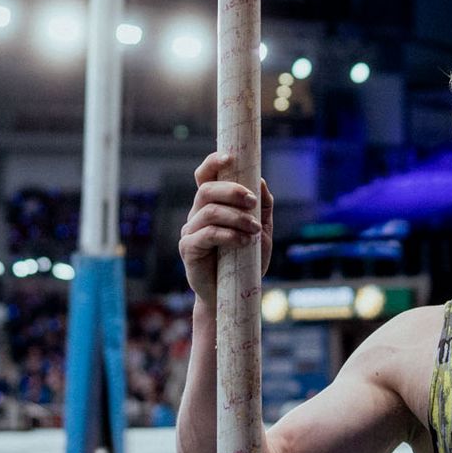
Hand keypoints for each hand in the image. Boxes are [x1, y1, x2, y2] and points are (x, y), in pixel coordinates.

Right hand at [178, 151, 272, 299]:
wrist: (233, 295)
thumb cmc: (245, 261)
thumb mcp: (262, 231)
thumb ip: (263, 207)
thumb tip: (260, 181)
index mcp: (211, 205)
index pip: (205, 176)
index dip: (213, 162)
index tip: (231, 157)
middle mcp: (197, 214)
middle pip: (206, 190)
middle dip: (232, 191)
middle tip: (253, 203)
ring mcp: (190, 232)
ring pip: (210, 212)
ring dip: (237, 218)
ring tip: (254, 231)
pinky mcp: (188, 250)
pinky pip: (207, 234)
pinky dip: (229, 235)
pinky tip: (245, 243)